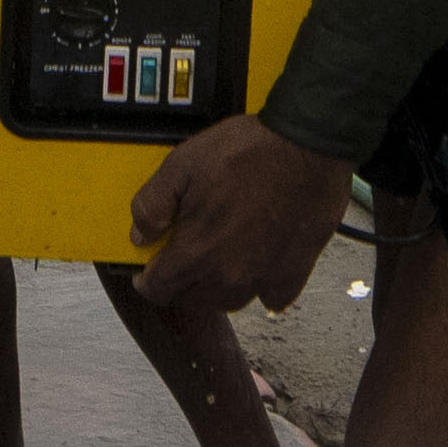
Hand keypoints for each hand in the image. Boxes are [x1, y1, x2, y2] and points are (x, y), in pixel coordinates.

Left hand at [130, 111, 353, 319]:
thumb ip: (152, 203)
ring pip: (230, 301)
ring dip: (220, 286)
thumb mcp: (182, 163)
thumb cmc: (249, 150)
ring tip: (221, 260)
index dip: (147, 281)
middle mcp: (227, 274)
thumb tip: (140, 234)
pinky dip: (263, 289)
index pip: (158, 289)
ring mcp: (263, 276)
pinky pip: (274, 300)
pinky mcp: (293, 272)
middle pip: (193, 299)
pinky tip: (260, 268)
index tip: (149, 272)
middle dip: (183, 281)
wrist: (307, 145)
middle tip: (188, 255)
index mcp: (196, 250)